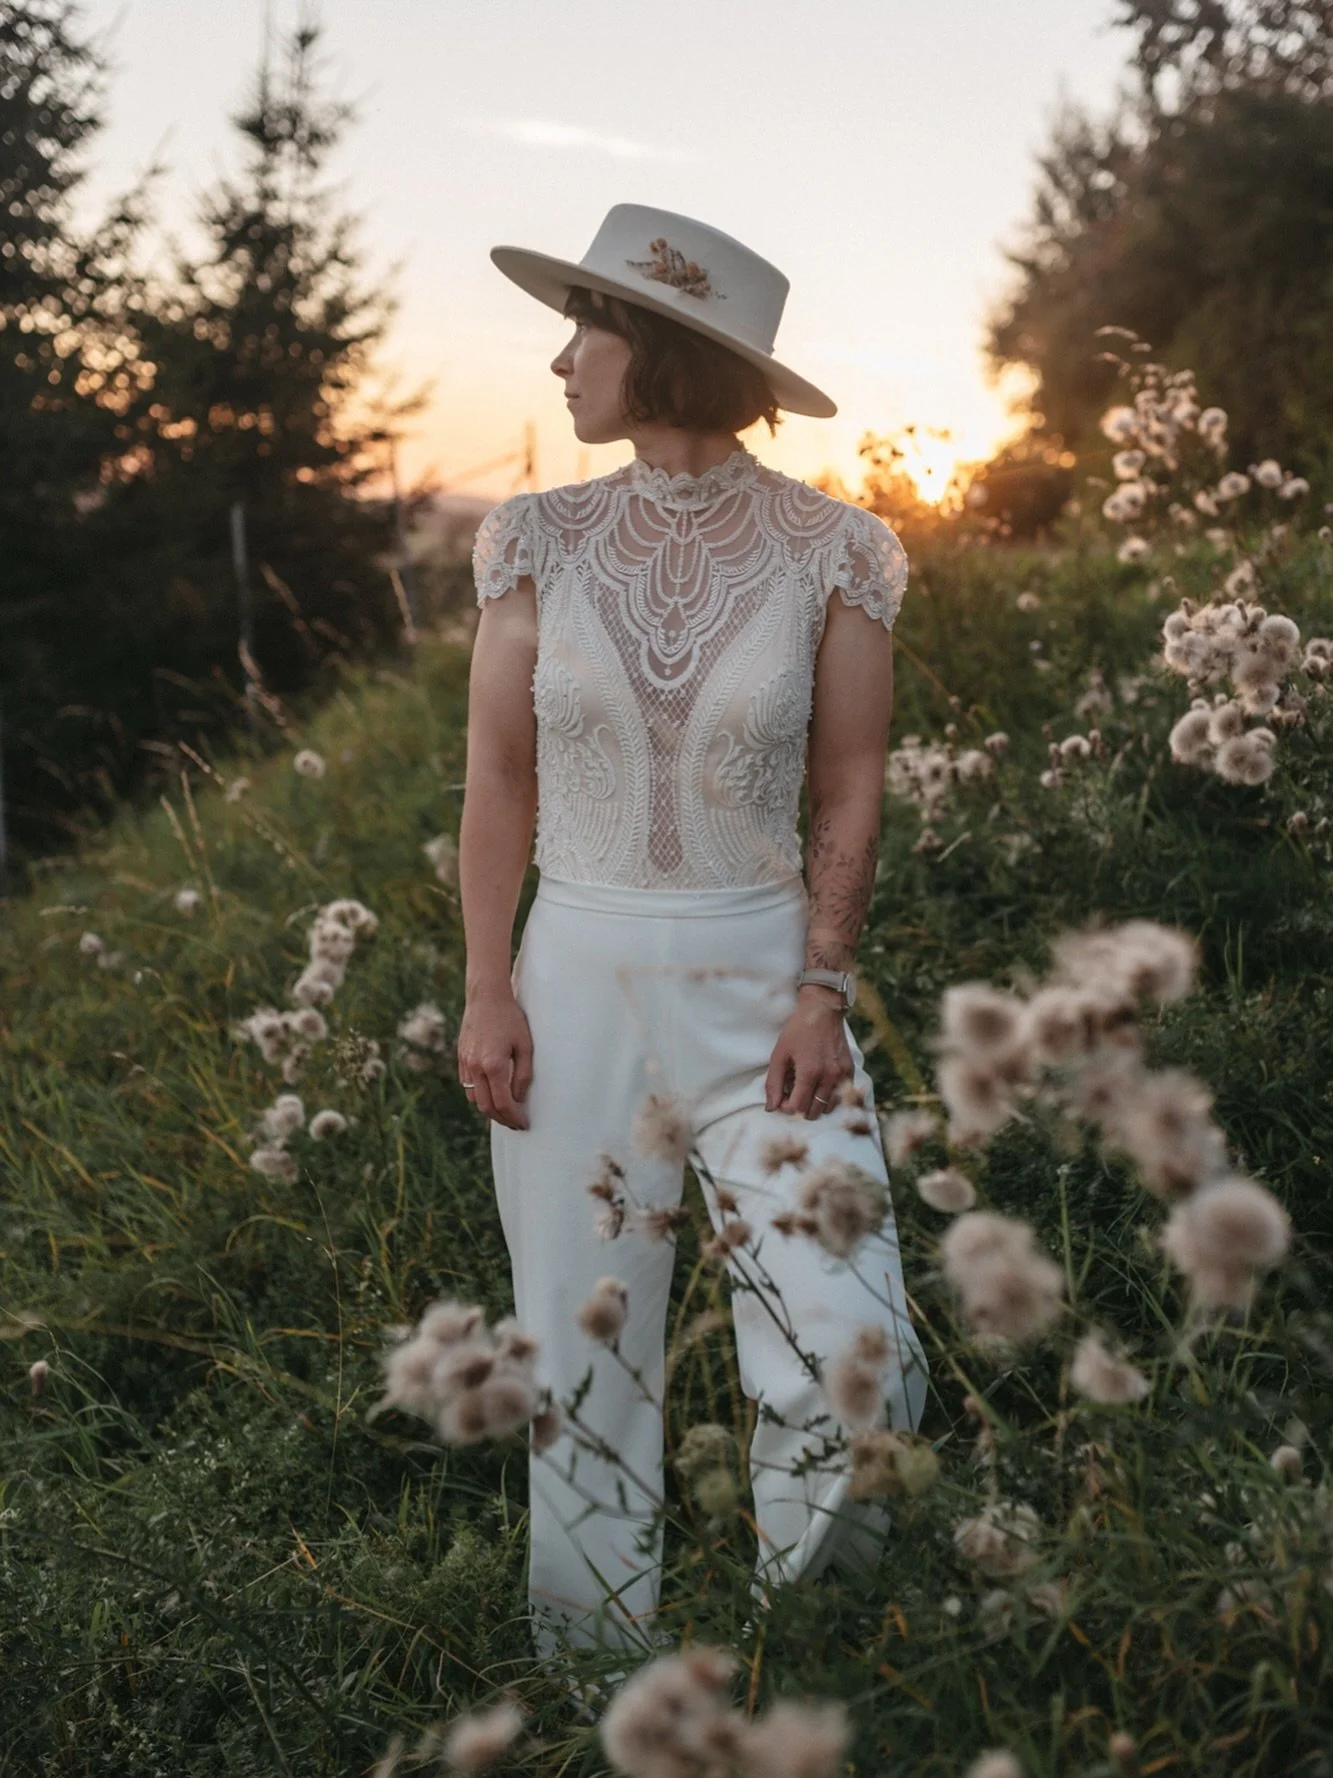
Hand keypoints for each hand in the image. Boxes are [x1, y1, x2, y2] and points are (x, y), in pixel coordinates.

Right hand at [456, 989, 533, 1129]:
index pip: (503, 1103)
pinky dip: (479, 1095)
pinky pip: (467, 1086)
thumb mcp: (525, 1045)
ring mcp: (466, 1063)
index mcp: (494, 1065)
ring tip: (504, 1112)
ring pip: (474, 1099)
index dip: (514, 1117)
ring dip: (489, 1110)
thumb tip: (519, 1098)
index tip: (523, 1124)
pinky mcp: (461, 1058)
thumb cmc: (510, 1018)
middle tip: (515, 1123)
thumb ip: (523, 1074)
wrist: (486, 997)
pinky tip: (491, 1094)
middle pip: (486, 1107)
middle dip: (501, 1119)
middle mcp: (476, 1068)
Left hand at [764, 987, 853, 1118]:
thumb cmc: (798, 1030)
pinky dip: (829, 1096)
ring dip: (815, 1104)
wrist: (823, 1010)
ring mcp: (842, 1074)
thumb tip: (771, 1108)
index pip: (798, 1108)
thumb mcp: (779, 1054)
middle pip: (814, 1112)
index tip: (783, 1096)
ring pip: (829, 1107)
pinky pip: (840, 1095)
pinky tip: (820, 1083)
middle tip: (794, 1092)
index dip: (787, 1106)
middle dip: (801, 1107)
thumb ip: (773, 1083)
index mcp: (809, 1072)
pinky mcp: (850, 1070)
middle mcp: (829, 1077)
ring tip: (807, 1088)